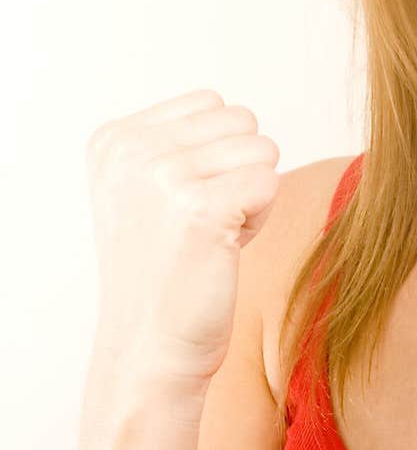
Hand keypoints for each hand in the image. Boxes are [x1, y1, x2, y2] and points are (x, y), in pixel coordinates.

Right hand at [86, 88, 281, 386]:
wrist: (150, 346)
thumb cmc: (162, 271)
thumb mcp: (142, 190)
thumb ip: (176, 142)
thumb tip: (238, 113)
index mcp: (114, 139)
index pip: (211, 103)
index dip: (216, 154)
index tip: (185, 204)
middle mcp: (132, 150)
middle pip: (241, 121)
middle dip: (239, 170)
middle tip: (204, 222)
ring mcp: (164, 176)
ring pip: (261, 150)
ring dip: (251, 195)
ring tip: (212, 235)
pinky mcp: (202, 208)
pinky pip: (270, 182)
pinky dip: (260, 218)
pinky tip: (224, 248)